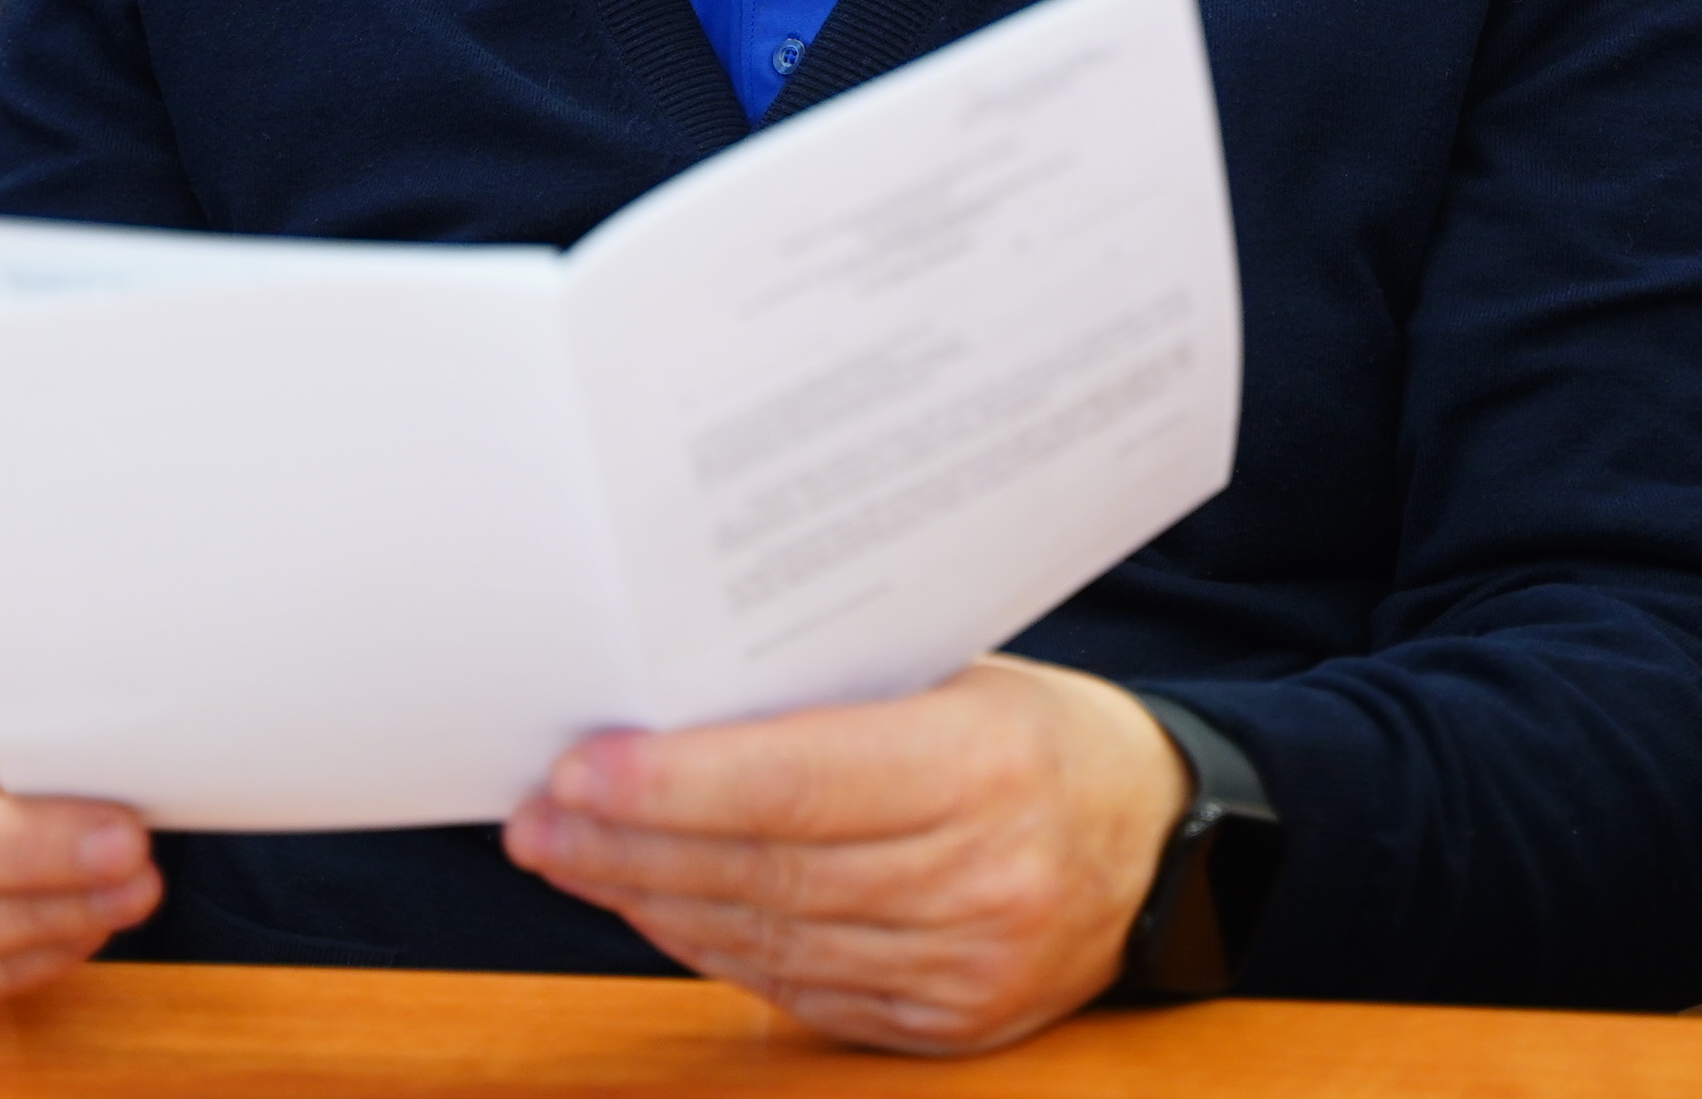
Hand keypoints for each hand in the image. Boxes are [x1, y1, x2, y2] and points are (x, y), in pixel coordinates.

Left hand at [501, 655, 1189, 1054]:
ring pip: (770, 936)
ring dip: (651, 898)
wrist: (1162, 836)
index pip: (799, 780)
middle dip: (632, 844)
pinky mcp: (950, 1024)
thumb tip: (674, 705)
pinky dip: (713, 947)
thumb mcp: (960, 677)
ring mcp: (968, 964)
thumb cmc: (1041, 730)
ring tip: (569, 855)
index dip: (676, 783)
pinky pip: (799, 987)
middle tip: (539, 815)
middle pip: (767, 867)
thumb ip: (837, 696)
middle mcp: (982, 874)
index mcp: (986, 763)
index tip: (579, 769)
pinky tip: (654, 906)